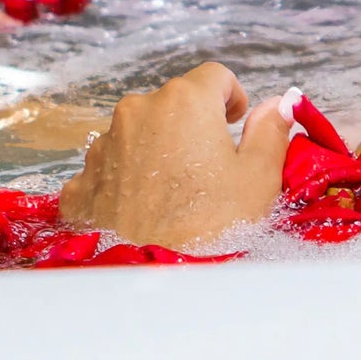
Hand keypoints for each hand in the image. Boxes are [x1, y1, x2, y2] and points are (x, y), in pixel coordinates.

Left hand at [58, 62, 291, 249]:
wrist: (154, 283)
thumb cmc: (213, 225)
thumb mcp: (259, 176)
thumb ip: (271, 130)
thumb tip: (279, 103)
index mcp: (184, 102)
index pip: (214, 76)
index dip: (231, 97)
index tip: (235, 123)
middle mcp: (137, 112)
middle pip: (173, 104)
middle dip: (193, 126)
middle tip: (210, 167)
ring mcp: (103, 148)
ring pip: (138, 135)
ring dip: (157, 152)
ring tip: (174, 195)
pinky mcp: (81, 184)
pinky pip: (108, 170)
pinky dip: (125, 183)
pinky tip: (142, 212)